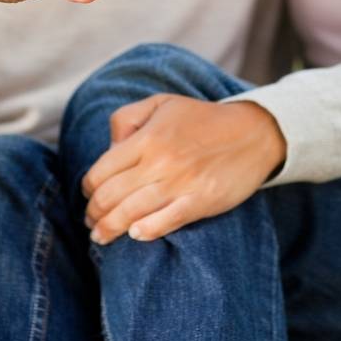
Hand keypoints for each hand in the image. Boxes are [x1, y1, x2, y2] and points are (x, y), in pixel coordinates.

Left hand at [82, 94, 286, 242]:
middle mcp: (159, 162)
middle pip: (110, 196)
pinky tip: (135, 235)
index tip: (88, 195)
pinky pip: (165, 222)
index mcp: (146, 138)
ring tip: (101, 236)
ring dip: (109, 229)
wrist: (253, 133)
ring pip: (130, 213)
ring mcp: (180, 184)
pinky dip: (145, 232)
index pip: (101, 171)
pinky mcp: (200, 202)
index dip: (88, 188)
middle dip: (93, 213)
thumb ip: (127, 118)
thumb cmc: (202, 120)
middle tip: (91, 221)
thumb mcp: (161, 103)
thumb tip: (108, 148)